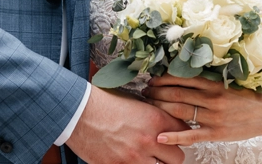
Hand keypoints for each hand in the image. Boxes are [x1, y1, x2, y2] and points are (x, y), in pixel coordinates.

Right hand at [66, 87, 187, 163]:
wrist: (77, 111)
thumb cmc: (103, 103)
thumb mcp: (134, 103)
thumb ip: (154, 116)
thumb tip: (167, 126)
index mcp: (155, 120)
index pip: (184, 132)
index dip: (179, 134)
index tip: (174, 136)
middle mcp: (149, 141)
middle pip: (178, 158)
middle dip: (171, 155)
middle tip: (162, 151)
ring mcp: (134, 158)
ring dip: (154, 162)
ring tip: (143, 156)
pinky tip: (129, 158)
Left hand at [143, 75, 261, 146]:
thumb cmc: (249, 95)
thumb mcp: (229, 80)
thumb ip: (209, 77)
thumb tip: (185, 70)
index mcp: (214, 83)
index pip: (182, 78)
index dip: (163, 77)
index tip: (151, 77)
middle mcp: (212, 98)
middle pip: (176, 94)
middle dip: (157, 92)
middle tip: (144, 90)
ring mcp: (213, 117)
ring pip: (180, 111)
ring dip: (160, 107)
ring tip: (148, 104)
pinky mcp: (216, 133)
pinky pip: (191, 135)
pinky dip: (174, 135)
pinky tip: (160, 135)